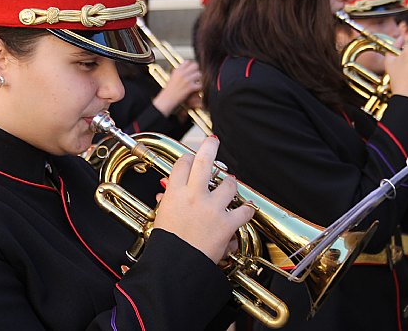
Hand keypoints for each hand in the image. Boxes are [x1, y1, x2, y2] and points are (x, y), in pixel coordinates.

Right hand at [152, 61, 202, 116]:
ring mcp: (186, 80)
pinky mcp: (190, 87)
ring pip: (199, 74)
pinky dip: (200, 87)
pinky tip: (196, 89)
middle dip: (196, 71)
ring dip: (199, 79)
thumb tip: (187, 70)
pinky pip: (200, 84)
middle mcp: (182, 73)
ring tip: (196, 83)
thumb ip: (179, 72)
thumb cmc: (169, 90)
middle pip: (195, 66)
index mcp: (177, 70)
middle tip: (195, 76)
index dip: (191, 65)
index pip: (188, 62)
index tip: (191, 70)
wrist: (166, 99)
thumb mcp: (172, 77)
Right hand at [153, 136, 254, 263]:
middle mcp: (194, 196)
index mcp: (175, 193)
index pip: (183, 164)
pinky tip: (245, 208)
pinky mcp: (227, 224)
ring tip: (229, 184)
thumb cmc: (167, 244)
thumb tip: (166, 193)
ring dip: (230, 183)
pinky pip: (244, 210)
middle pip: (203, 161)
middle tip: (213, 140)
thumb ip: (167, 201)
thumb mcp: (162, 217)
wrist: (176, 266)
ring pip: (228, 183)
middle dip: (210, 146)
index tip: (191, 159)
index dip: (188, 159)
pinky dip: (246, 209)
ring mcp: (212, 208)